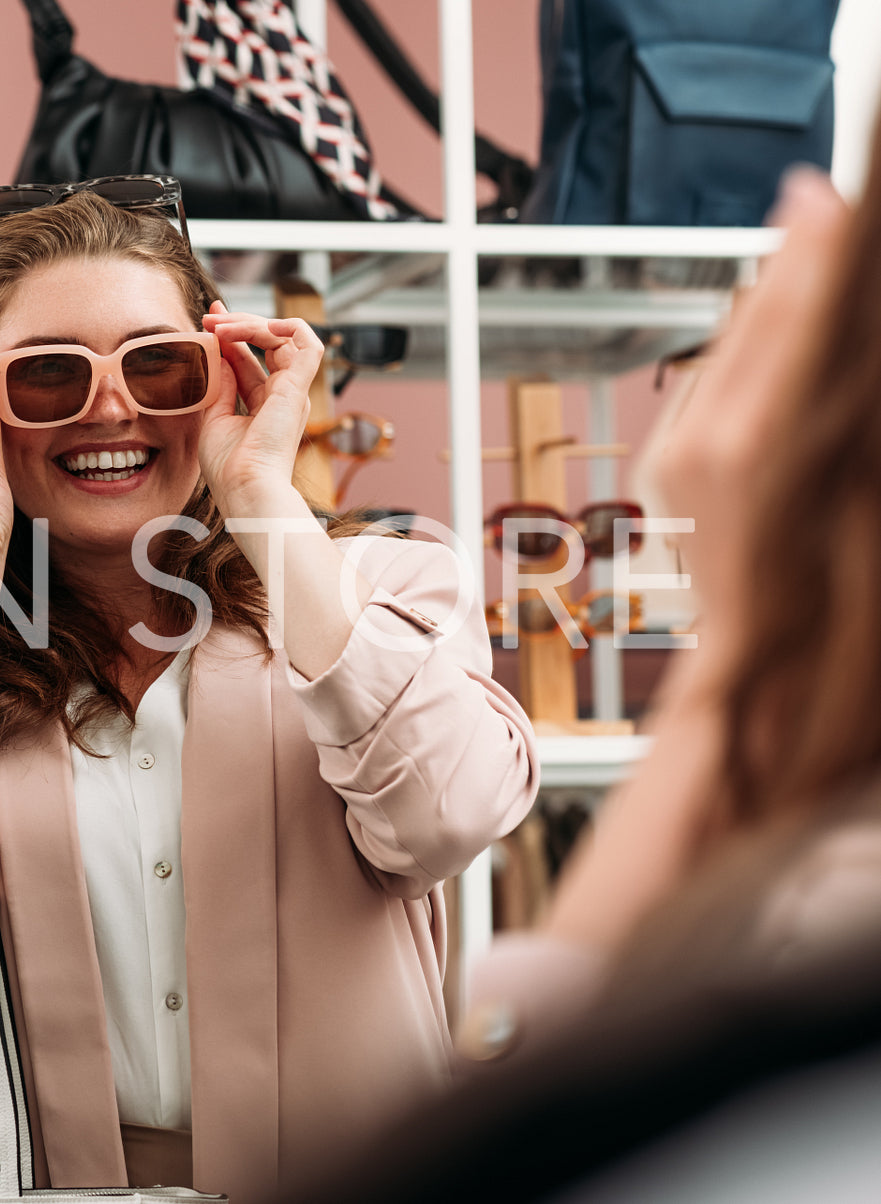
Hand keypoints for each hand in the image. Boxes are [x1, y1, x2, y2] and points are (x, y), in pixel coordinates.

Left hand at [198, 302, 323, 514]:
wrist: (244, 487)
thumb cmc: (229, 466)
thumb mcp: (215, 417)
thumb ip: (220, 384)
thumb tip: (219, 353)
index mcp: (265, 405)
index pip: (250, 359)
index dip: (231, 335)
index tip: (208, 320)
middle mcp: (283, 395)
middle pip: (267, 344)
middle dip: (238, 323)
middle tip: (210, 317)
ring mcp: (293, 390)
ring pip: (284, 337)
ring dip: (251, 323)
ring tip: (221, 324)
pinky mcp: (299, 387)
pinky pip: (307, 343)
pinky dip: (287, 326)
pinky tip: (257, 325)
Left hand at [653, 168, 848, 645]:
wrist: (751, 692)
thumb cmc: (823, 622)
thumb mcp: (858, 504)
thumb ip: (846, 414)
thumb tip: (852, 343)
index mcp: (760, 446)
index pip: (799, 318)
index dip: (822, 250)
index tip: (837, 195)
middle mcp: (708, 438)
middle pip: (763, 317)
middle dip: (802, 250)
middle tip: (828, 193)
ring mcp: (681, 454)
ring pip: (734, 344)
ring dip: (775, 288)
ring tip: (812, 229)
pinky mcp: (670, 468)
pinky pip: (713, 381)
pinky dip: (749, 339)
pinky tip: (773, 312)